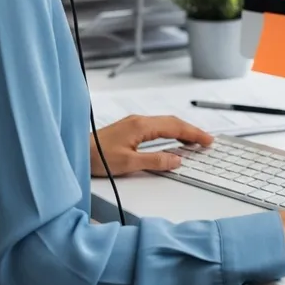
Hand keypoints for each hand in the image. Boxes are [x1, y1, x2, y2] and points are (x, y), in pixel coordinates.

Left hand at [90, 115, 212, 176]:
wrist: (76, 152)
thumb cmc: (96, 158)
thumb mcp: (128, 163)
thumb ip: (155, 161)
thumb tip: (177, 160)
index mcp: (141, 126)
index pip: (175, 127)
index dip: (193, 133)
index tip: (207, 140)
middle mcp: (139, 120)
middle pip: (172, 122)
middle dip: (191, 130)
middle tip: (207, 140)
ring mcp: (134, 123)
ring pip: (165, 123)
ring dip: (181, 130)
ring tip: (194, 140)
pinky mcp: (130, 128)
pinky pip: (157, 127)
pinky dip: (170, 131)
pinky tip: (173, 139)